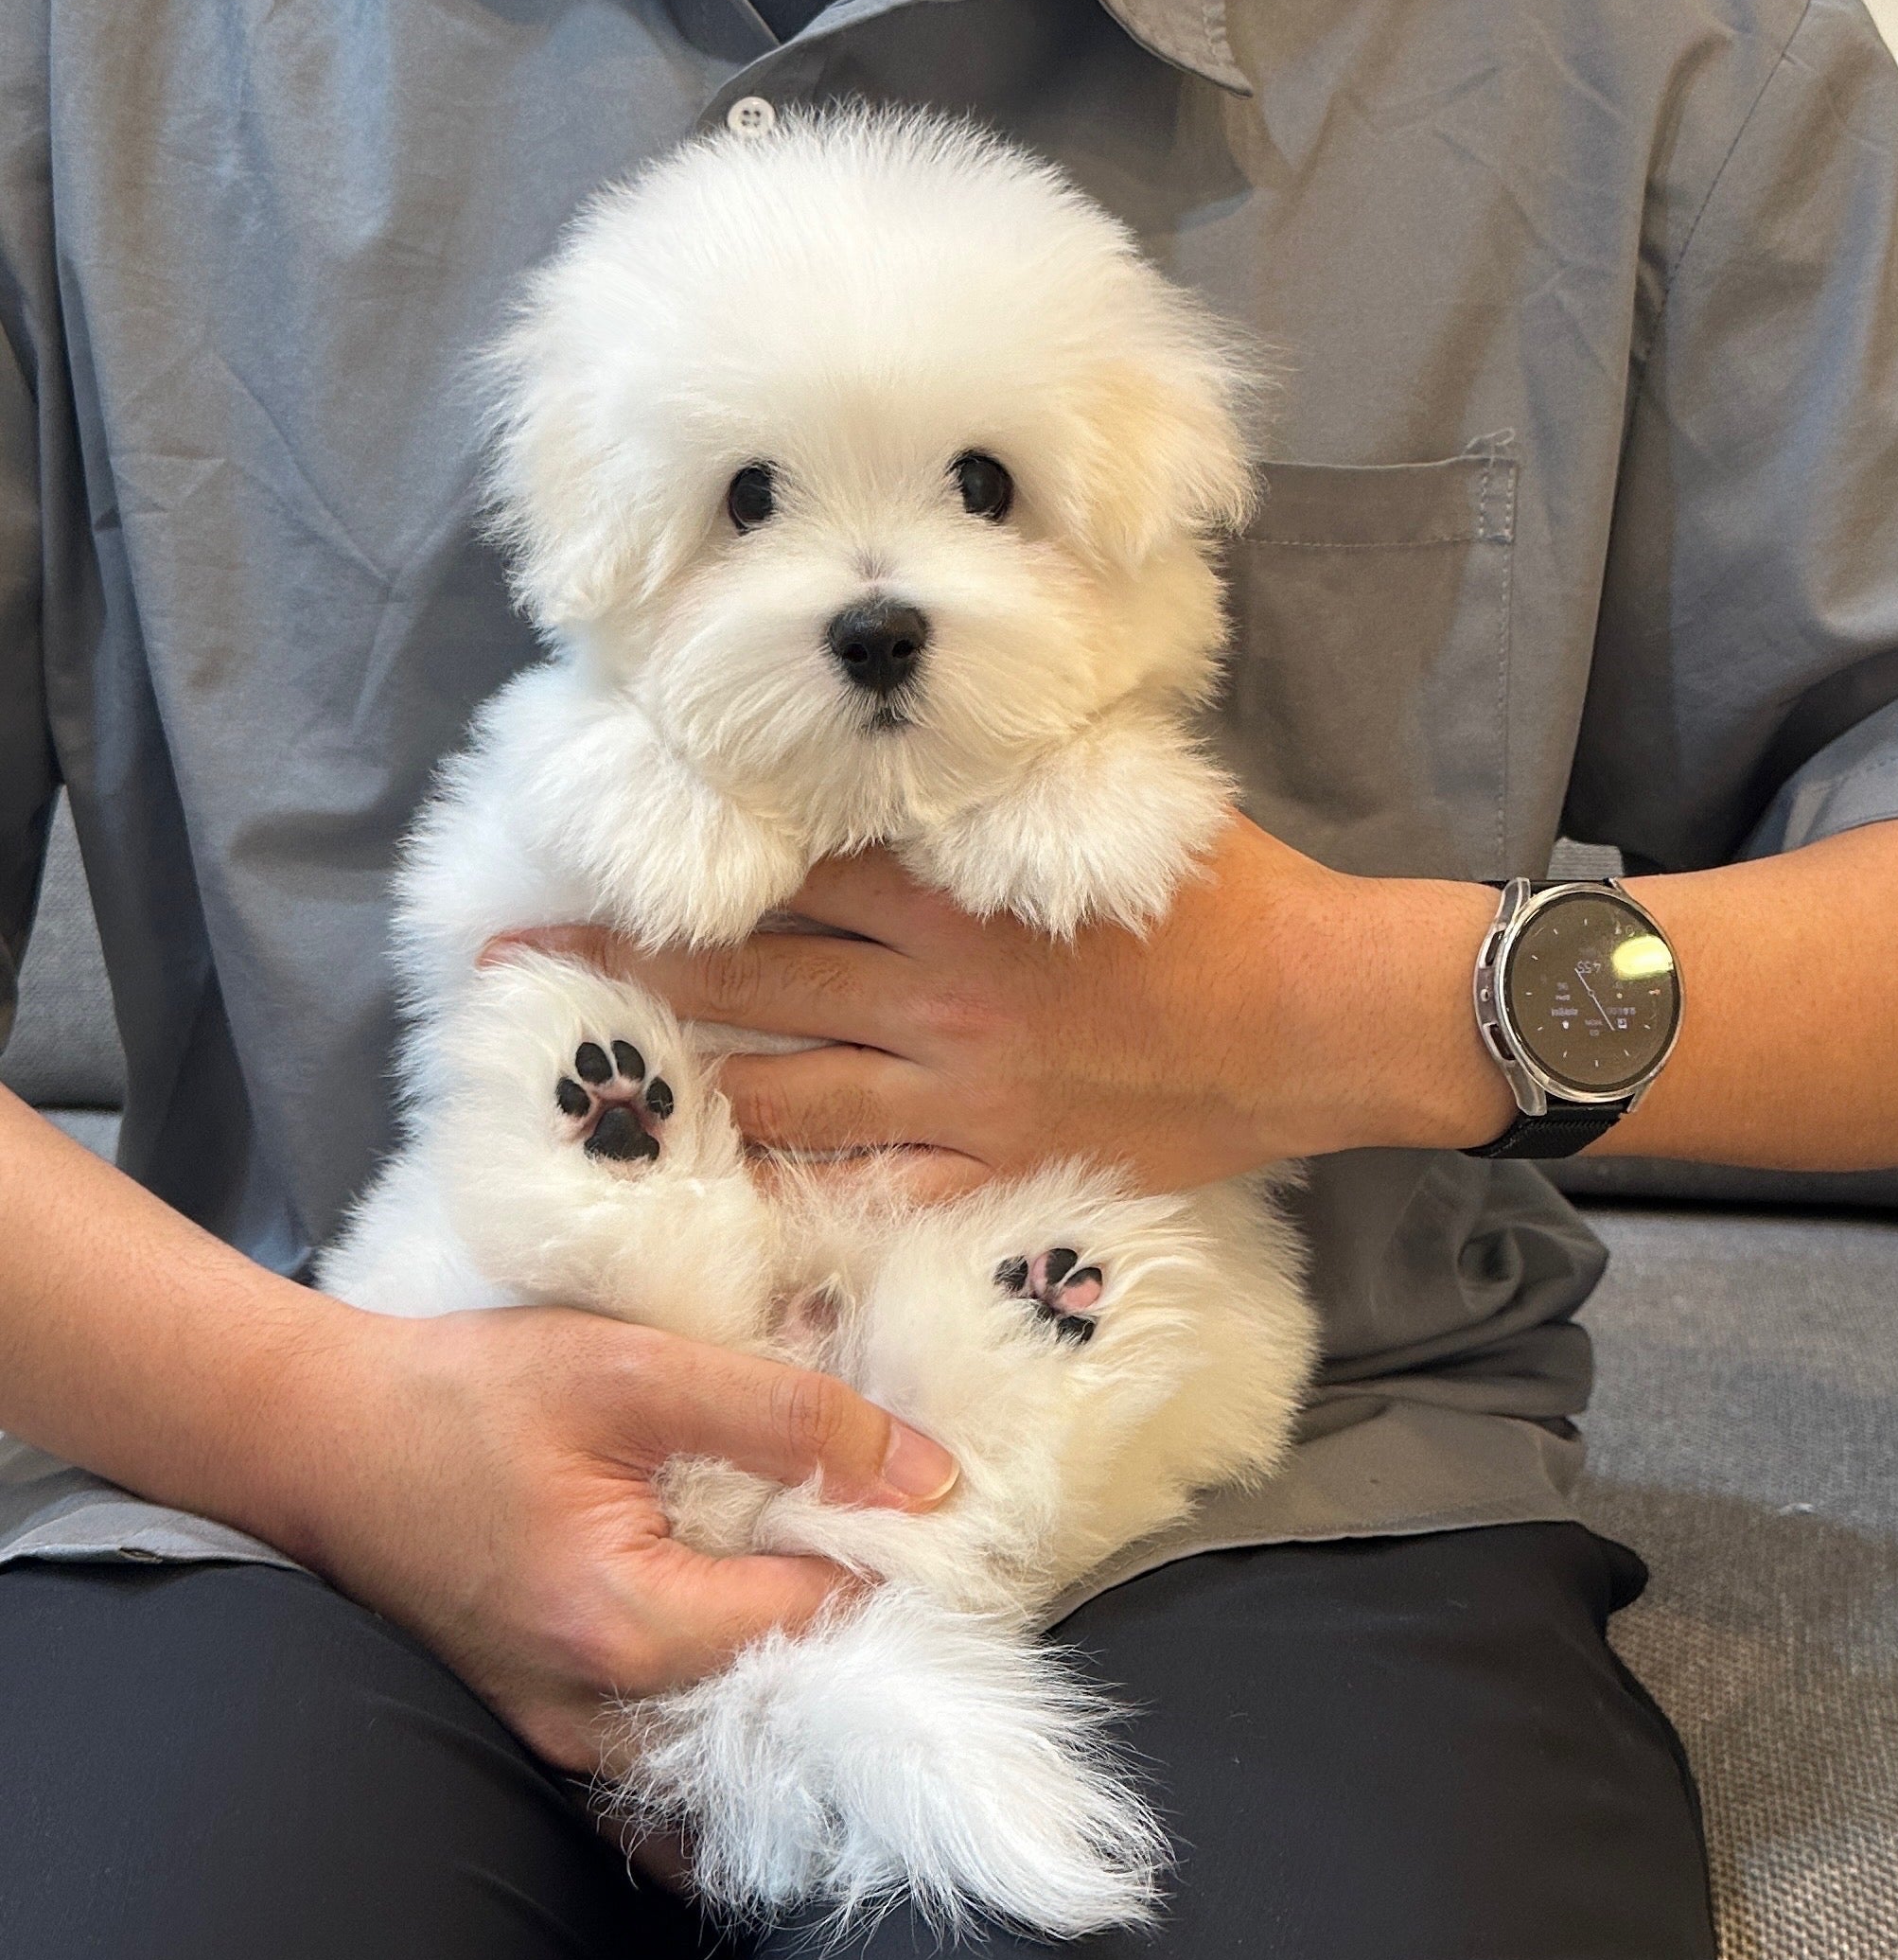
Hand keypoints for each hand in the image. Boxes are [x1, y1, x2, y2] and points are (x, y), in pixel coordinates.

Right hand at [284, 1300, 957, 1773]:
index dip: (893, 1567)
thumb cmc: (460, 1393)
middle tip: (896, 1562)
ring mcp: (562, 1744)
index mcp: (629, 1628)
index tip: (929, 1514)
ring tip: (837, 1615)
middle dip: (859, 1642)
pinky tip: (760, 1684)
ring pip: (730, 1766)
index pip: (822, 1628)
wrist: (313, 1436)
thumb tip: (924, 1475)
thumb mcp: (634, 1368)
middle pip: (788, 1714)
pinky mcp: (541, 1733)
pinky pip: (663, 1782)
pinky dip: (727, 1746)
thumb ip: (787, 1418)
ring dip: (800, 1702)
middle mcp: (597, 1718)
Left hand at [492, 817, 1507, 1197]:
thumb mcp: (1109, 811)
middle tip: (511, 964)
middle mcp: (933, 988)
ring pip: (785, 1085)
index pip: (785, 867)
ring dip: (678, 1084)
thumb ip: (1002, 794)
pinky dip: (795, 1196)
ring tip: (581, 1089)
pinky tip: (718, 1207)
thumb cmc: (1231, 898)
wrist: (1323, 1013)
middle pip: (750, 974)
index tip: (581, 850)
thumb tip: (924, 752)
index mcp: (954, 887)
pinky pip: (874, 1188)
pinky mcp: (999, 1163)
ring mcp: (960, 1088)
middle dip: (625, 966)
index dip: (678, 862)